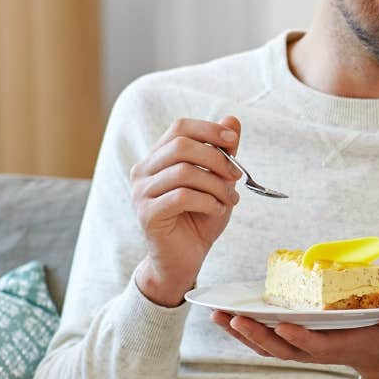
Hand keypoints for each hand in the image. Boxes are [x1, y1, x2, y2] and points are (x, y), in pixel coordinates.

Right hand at [131, 116, 243, 306]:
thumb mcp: (218, 181)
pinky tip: (217, 211)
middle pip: (182, 146)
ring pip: (184, 172)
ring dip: (216, 185)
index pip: (179, 128)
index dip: (208, 130)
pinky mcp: (147, 214)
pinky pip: (182, 197)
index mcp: (157, 158)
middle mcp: (143, 171)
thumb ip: (222, 152)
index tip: (233, 141)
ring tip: (229, 200)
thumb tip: (232, 120)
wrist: (186, 259)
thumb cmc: (200, 218)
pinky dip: (207, 202)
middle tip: (237, 176)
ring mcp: (141, 193)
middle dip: (217, 159)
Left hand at [211, 304, 378, 378]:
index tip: (283, 326)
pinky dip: (240, 329)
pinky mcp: (289, 341)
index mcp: (340, 345)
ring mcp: (299, 348)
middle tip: (236, 318)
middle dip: (258, 335)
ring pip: (265, 344)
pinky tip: (220, 315)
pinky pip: (261, 337)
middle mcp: (314, 350)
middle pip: (281, 347)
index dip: (299, 338)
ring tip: (217, 315)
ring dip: (240, 332)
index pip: (316, 346)